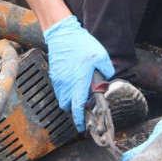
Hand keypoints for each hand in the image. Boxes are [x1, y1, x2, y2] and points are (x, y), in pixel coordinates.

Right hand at [44, 15, 114, 131]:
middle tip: (83, 106)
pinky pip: (59, 89)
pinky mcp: (54, 74)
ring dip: (70, 100)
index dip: (79, 120)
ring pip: (62, 98)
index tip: (81, 126)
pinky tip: (74, 81)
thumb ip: (106, 70)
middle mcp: (66, 84)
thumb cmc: (81, 45)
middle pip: (67, 106)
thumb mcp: (101, 56)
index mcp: (78, 83)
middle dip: (74, 110)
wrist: (63, 34)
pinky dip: (65, 91)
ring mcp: (58, 80)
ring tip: (79, 92)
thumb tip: (106, 78)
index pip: (77, 107)